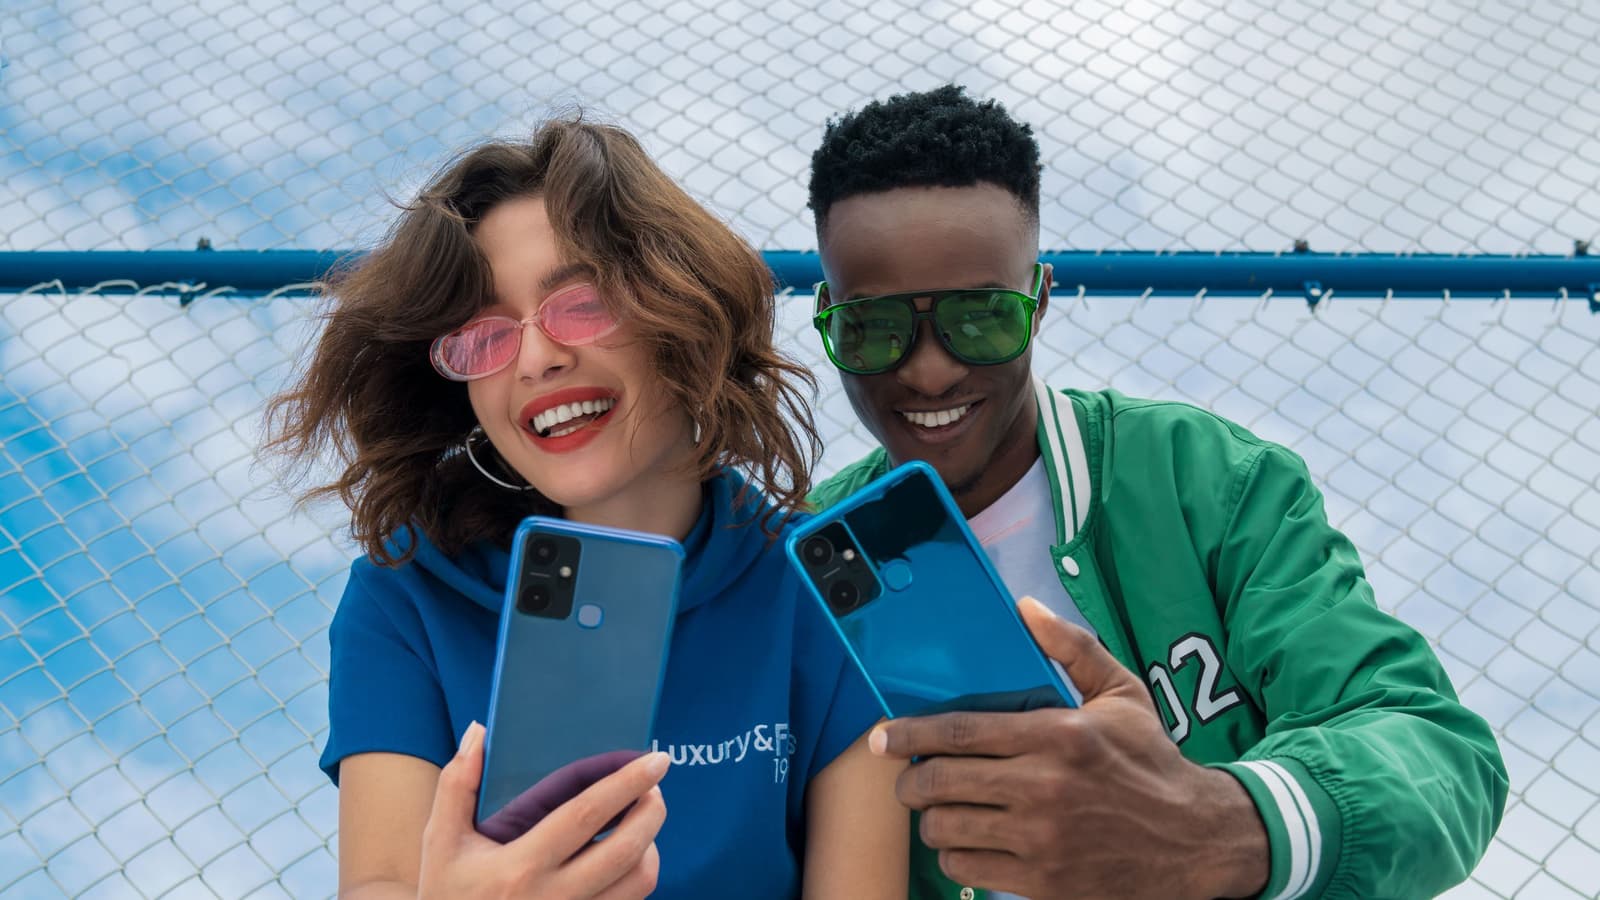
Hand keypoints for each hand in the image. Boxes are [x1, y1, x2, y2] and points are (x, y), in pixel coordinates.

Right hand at [418, 722, 669, 898]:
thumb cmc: (447, 894)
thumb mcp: (440, 842)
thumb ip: (456, 785)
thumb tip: (479, 731)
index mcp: (520, 867)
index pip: (586, 815)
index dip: (626, 784)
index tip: (655, 760)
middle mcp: (554, 898)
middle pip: (626, 851)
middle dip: (652, 812)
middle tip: (656, 786)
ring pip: (638, 883)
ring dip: (651, 846)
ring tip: (642, 820)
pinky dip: (638, 877)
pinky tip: (628, 857)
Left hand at [868, 598, 1267, 899]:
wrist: (1196, 841)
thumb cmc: (1151, 762)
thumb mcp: (1121, 694)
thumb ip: (1070, 648)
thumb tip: (1025, 609)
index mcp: (1058, 735)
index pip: (960, 732)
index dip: (910, 734)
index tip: (884, 736)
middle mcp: (1044, 788)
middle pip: (940, 783)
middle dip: (911, 780)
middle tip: (910, 777)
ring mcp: (1041, 840)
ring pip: (946, 829)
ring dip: (933, 819)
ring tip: (942, 809)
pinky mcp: (1043, 883)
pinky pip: (967, 869)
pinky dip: (957, 854)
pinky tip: (969, 841)